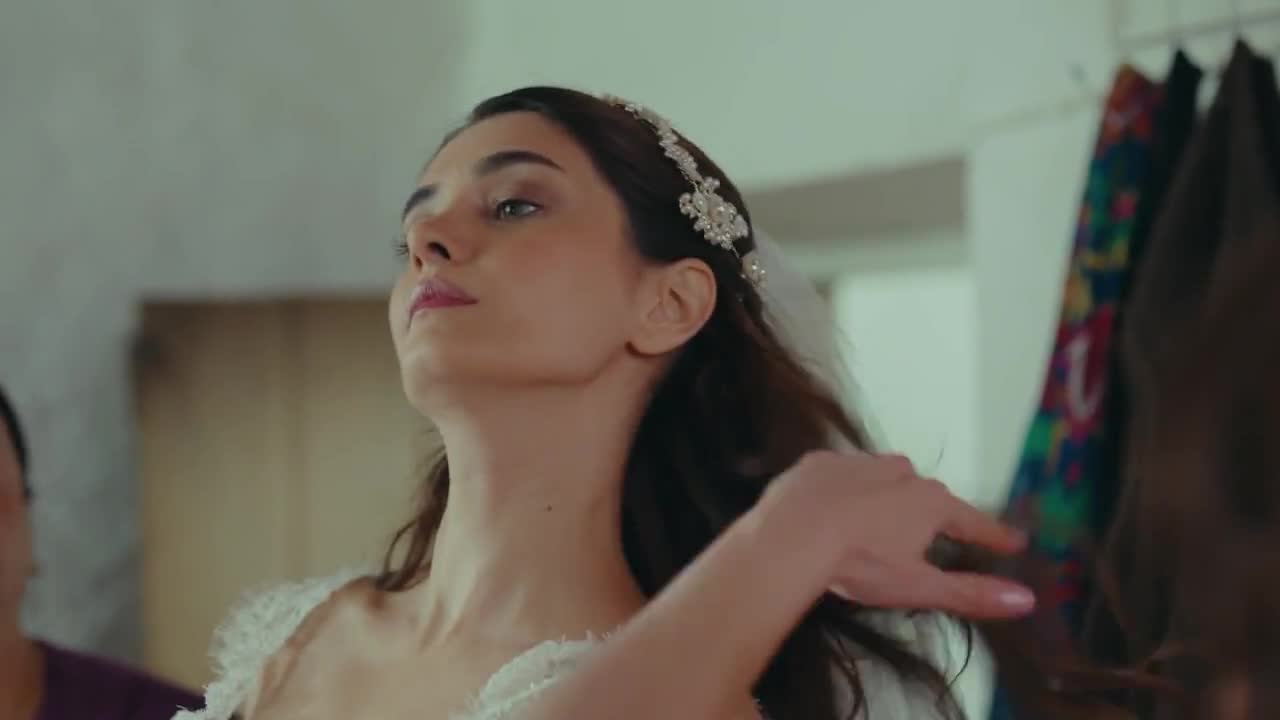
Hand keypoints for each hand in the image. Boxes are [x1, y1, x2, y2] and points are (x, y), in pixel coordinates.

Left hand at [754, 450, 1034, 619]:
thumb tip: (1026, 599)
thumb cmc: (860, 563)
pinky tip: (833, 509)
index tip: (1013, 542)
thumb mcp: (918, 586)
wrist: (789, 535)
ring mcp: (857, 462)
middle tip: (932, 535)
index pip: (972, 520)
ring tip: (877, 523)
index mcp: (930, 502)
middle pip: (925, 494)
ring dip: (886, 496)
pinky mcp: (818, 463)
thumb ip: (972, 592)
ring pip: (882, 478)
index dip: (992, 534)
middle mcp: (900, 472)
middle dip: (931, 513)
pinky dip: (842, 490)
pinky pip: (839, 475)